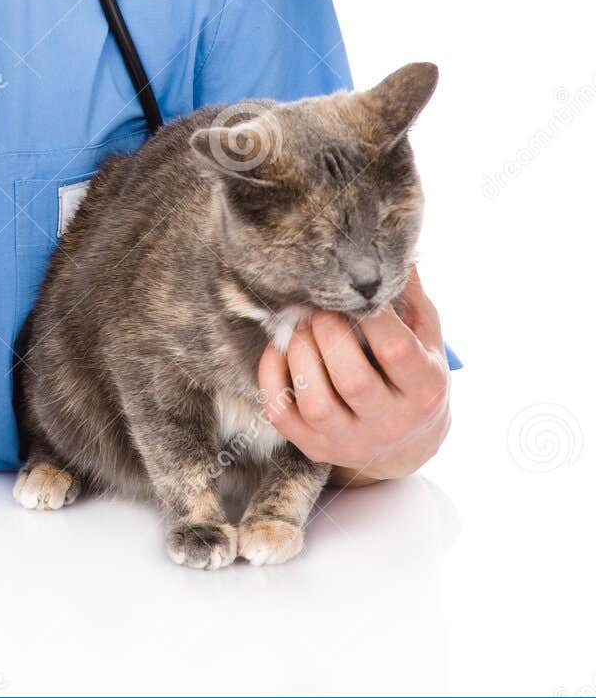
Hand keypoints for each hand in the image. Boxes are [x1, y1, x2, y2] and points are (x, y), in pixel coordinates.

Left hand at [257, 265, 450, 486]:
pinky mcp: (314, 446)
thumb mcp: (425, 340)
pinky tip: (279, 352)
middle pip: (352, 379)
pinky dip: (271, 376)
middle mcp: (390, 423)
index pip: (396, 351)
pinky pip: (280, 413)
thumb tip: (394, 251)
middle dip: (327, 333)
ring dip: (299, 354)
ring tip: (301, 328)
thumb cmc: (412, 377)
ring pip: (315, 401)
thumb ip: (411, 300)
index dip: (369, 315)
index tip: (354, 291)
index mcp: (424, 391)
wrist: (406, 445)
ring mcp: (350, 440)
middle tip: (319, 308)